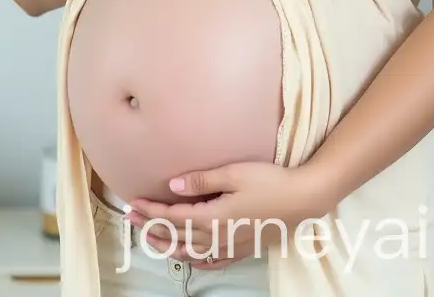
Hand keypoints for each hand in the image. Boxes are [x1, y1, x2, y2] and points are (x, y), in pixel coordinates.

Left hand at [124, 162, 332, 268]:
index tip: (133, 203)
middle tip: (131, 218)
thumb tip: (172, 186)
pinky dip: (195, 259)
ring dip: (166, 245)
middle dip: (151, 227)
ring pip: (190, 251)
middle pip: (176, 235)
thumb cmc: (269, 181)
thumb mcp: (234, 173)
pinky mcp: (242, 249)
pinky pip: (212, 260)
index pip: (172, 216)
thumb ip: (201, 180)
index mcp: (212, 217)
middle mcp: (217, 236)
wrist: (302, 200)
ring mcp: (230, 246)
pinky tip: (190, 257)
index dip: (151, 211)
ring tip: (149, 239)